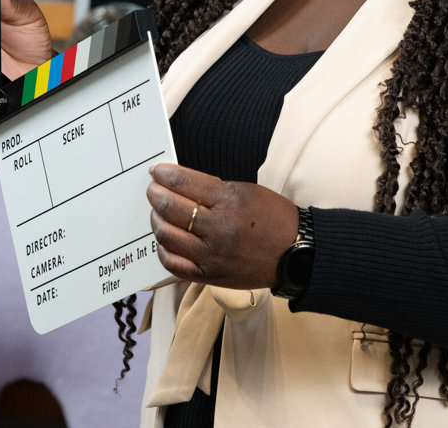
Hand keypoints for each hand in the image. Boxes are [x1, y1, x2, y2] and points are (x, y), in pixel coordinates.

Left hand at [147, 163, 300, 290]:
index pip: (184, 183)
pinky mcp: (209, 275)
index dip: (165, 175)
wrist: (295, 254)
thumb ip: (213, 189)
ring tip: (158, 212)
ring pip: (167, 235)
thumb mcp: (246, 192)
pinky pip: (173, 264)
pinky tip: (165, 240)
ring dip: (156, 220)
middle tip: (153, 189)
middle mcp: (218, 229)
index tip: (157, 171)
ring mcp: (212, 255)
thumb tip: (180, 184)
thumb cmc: (272, 218)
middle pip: (171, 208)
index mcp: (230, 202)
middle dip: (156, 195)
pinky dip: (163, 250)